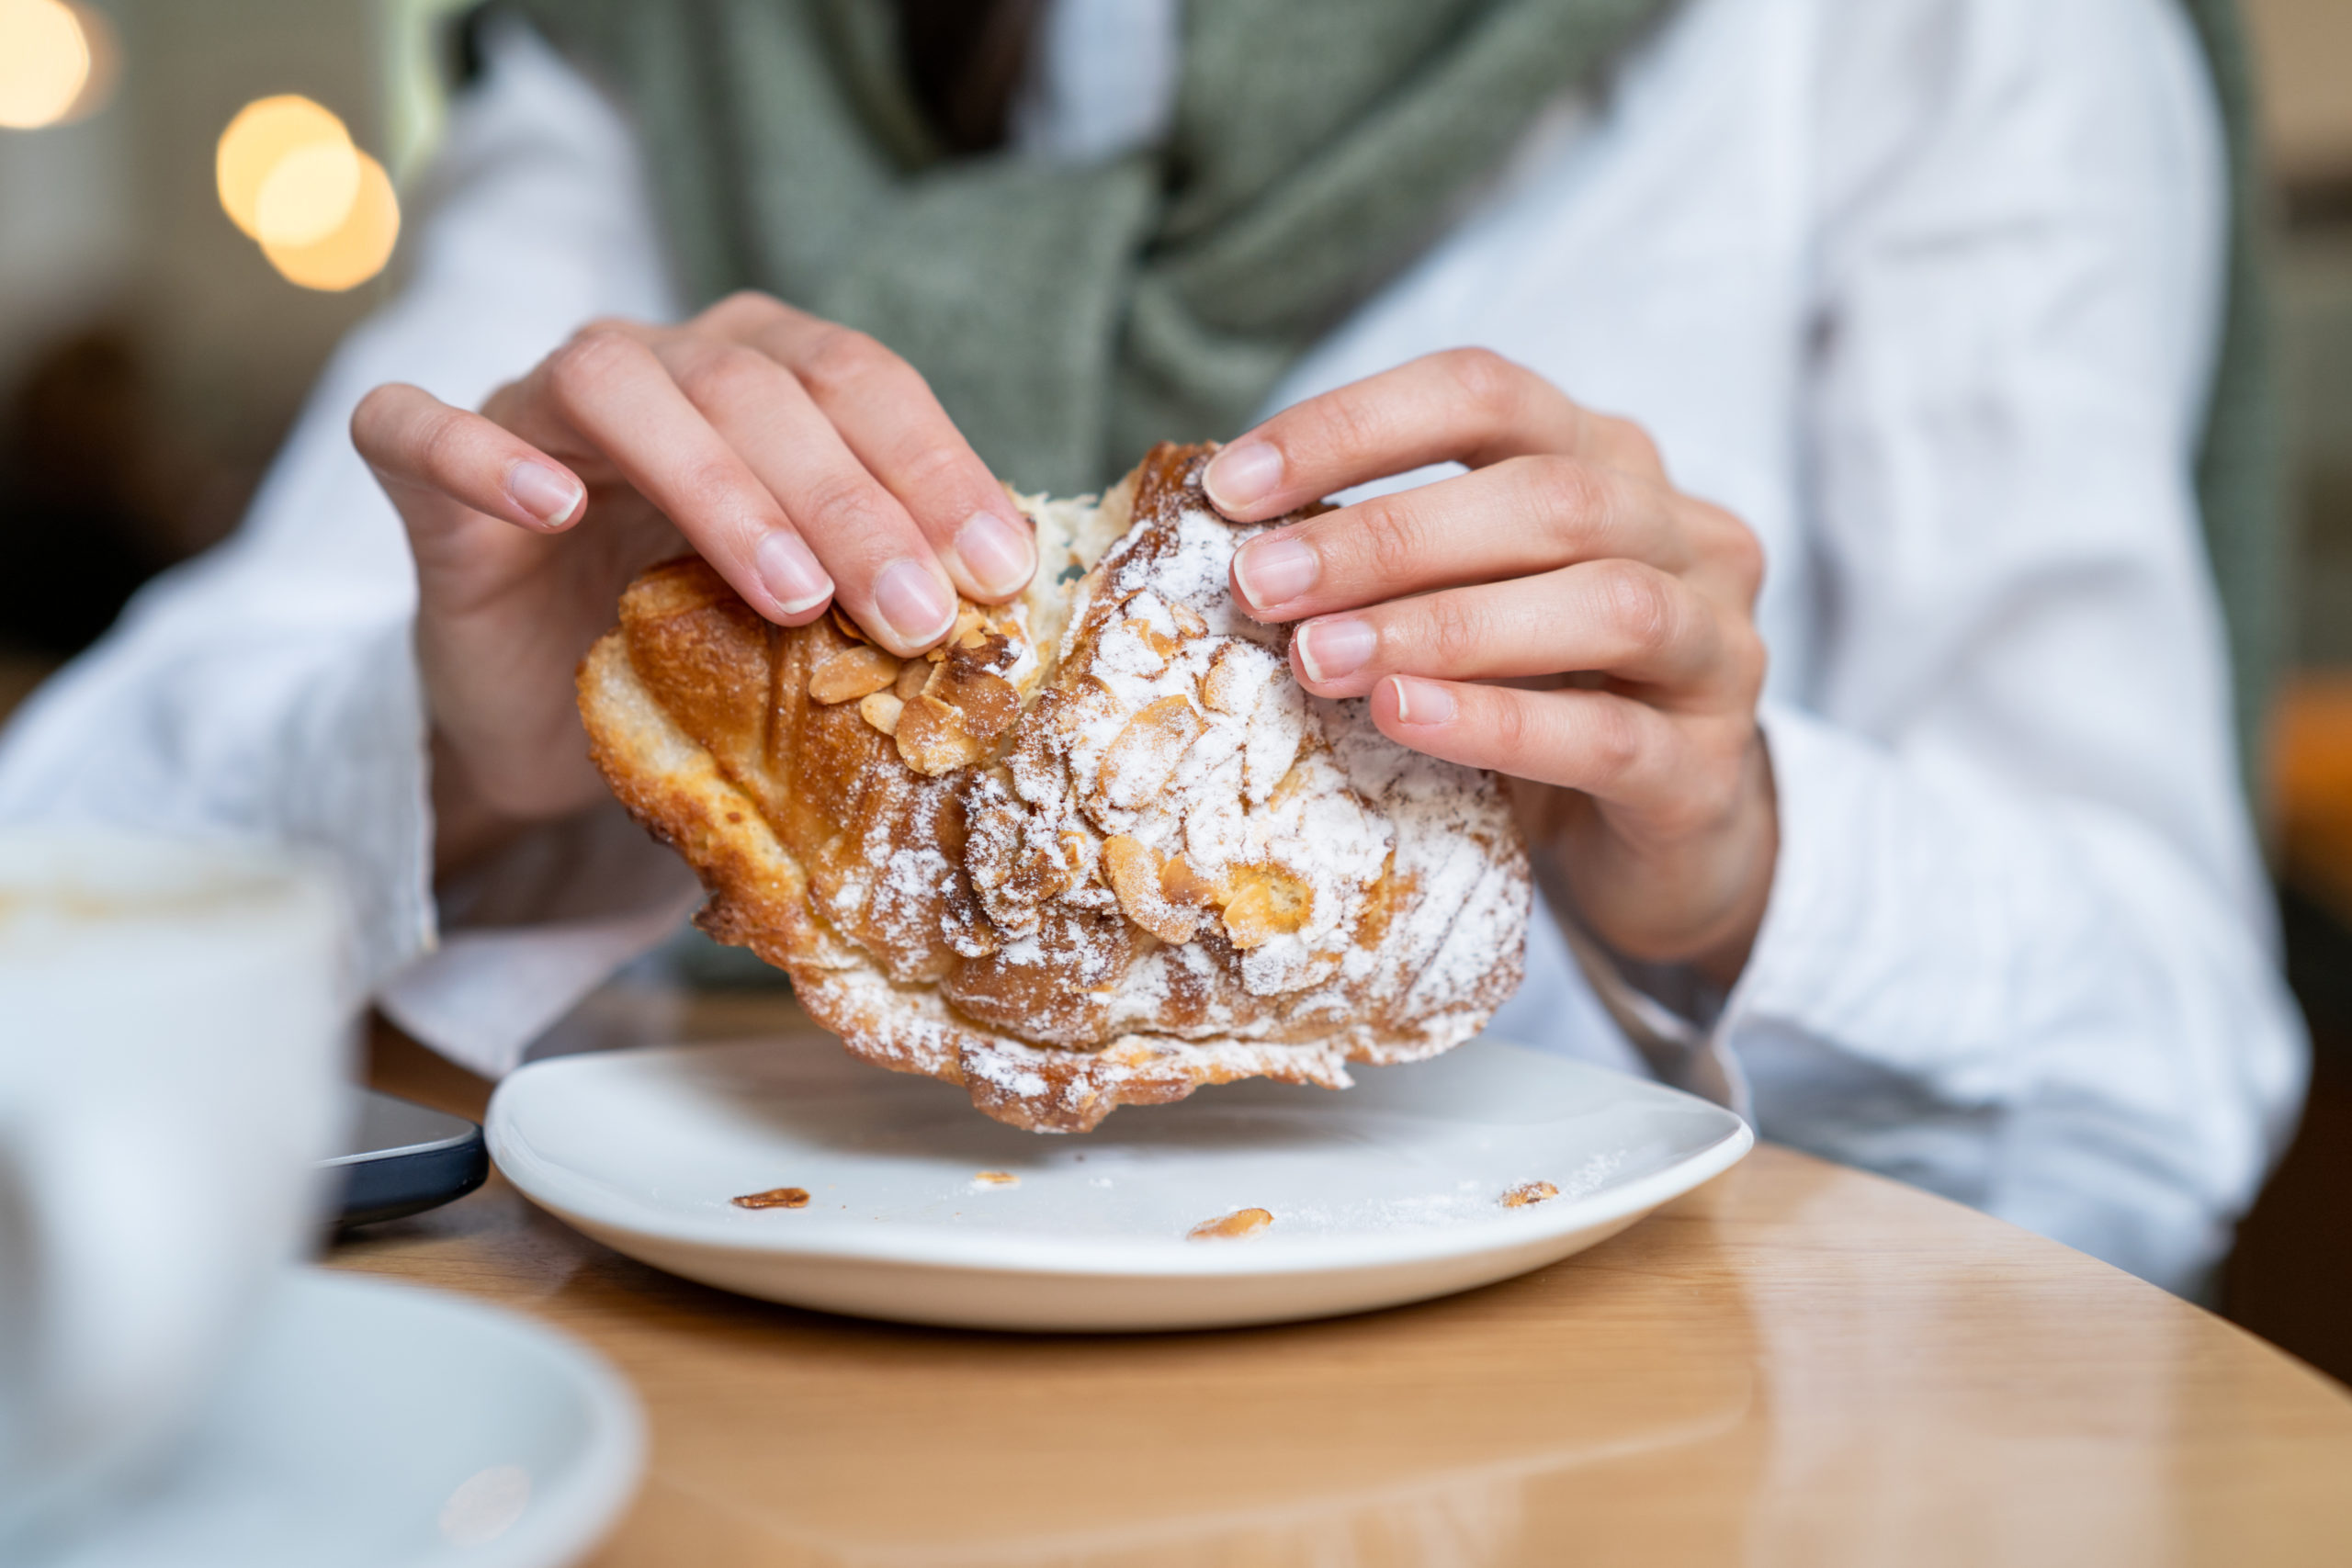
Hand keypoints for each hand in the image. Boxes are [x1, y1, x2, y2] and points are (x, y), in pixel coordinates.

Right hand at [351, 293, 1036, 872]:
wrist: (545, 717)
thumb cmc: (695, 648)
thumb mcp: (810, 620)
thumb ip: (887, 583)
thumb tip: (1020, 599)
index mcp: (762, 373)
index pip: (862, 382)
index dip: (935, 467)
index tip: (1000, 570)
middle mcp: (655, 363)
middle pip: (756, 386)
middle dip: (850, 501)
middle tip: (917, 615)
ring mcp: (534, 409)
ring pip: (616, 385)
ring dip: (716, 482)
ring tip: (790, 595)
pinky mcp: (429, 480)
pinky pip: (422, 430)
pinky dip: (484, 453)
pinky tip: (553, 505)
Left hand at [1203, 349, 1773, 984]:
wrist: (1659, 845)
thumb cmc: (1536, 699)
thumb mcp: (1459, 607)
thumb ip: (1383, 564)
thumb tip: (1229, 540)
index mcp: (1608, 462)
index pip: (1487, 395)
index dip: (1356, 426)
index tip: (1234, 486)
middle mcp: (1683, 534)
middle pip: (1549, 496)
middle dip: (1388, 537)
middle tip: (1263, 584)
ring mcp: (1716, 649)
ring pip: (1601, 603)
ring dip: (1441, 624)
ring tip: (1318, 658)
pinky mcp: (1707, 769)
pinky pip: (1608, 735)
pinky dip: (1498, 722)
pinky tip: (1403, 716)